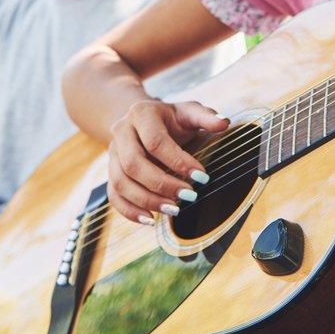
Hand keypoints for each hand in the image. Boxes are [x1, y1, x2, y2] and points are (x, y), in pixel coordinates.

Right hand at [106, 99, 228, 222]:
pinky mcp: (111, 172)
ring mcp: (113, 153)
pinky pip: (114, 195)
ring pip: (121, 182)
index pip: (155, 142)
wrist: (146, 122)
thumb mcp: (189, 112)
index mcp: (140, 113)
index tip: (203, 177)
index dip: (179, 161)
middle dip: (162, 184)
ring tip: (175, 210)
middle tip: (189, 196)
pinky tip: (151, 220)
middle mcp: (121, 132)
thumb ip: (206, 117)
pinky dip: (130, 211)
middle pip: (133, 164)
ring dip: (147, 200)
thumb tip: (223, 123)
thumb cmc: (172, 119)